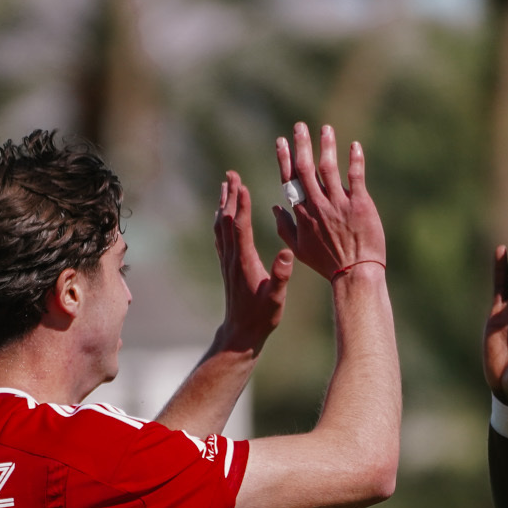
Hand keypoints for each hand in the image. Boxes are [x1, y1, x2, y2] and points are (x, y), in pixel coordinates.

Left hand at [209, 171, 292, 354]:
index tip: (242, 185)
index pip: (241, 227)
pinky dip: (221, 220)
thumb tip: (286, 253)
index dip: (241, 205)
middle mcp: (232, 258)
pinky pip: (220, 237)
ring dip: (224, 204)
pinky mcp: (227, 266)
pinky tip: (222, 213)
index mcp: (245, 262)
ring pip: (221, 226)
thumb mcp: (276, 298)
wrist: (241, 333)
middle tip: (232, 174)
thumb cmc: (262, 316)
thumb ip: (281, 276)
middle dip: (230, 196)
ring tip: (225, 185)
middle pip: (228, 221)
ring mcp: (227, 262)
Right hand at [272, 122, 385, 281]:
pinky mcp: (359, 204)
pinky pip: (355, 177)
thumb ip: (285, 227)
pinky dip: (354, 160)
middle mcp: (317, 205)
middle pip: (305, 169)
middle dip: (301, 145)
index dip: (284, 159)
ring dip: (326, 146)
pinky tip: (354, 146)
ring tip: (325, 129)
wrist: (354, 273)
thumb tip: (274, 207)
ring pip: (329, 168)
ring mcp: (338, 204)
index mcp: (302, 214)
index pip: (289, 180)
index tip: (281, 141)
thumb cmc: (326, 263)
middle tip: (299, 126)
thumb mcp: (299, 249)